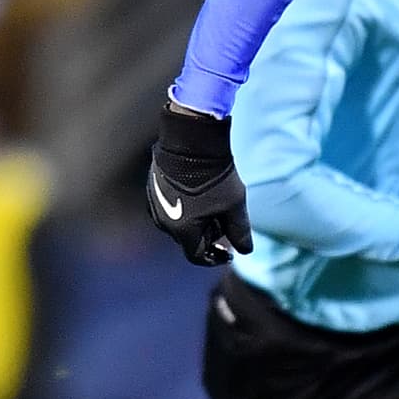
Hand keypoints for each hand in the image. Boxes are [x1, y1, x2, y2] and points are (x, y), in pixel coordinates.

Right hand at [148, 101, 252, 265]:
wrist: (191, 140)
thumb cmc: (214, 175)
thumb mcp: (233, 205)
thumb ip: (240, 232)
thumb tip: (245, 251)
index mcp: (182, 230)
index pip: (197, 256)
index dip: (214, 257)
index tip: (228, 252)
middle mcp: (163, 222)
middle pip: (188, 239)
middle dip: (208, 234)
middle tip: (224, 217)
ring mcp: (154, 205)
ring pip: (179, 222)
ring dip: (195, 220)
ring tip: (212, 202)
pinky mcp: (152, 188)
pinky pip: (170, 206)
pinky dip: (185, 206)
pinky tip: (199, 191)